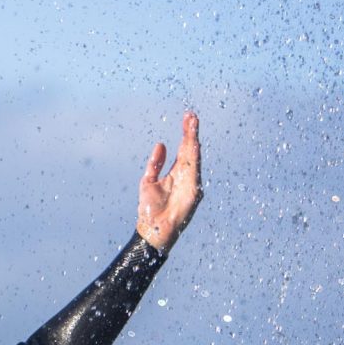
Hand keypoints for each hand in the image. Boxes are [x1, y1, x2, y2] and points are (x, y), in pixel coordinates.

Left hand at [135, 111, 201, 250]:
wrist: (152, 229)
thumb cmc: (150, 209)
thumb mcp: (149, 181)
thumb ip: (155, 163)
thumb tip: (161, 143)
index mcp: (176, 172)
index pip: (183, 148)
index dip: (186, 133)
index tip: (187, 117)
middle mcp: (186, 175)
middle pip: (190, 149)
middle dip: (191, 132)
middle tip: (191, 115)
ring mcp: (191, 182)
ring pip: (194, 157)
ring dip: (194, 141)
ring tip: (193, 125)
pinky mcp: (193, 192)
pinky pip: (195, 172)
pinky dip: (195, 158)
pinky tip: (193, 145)